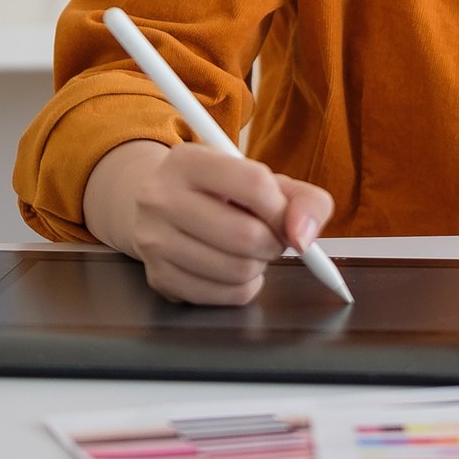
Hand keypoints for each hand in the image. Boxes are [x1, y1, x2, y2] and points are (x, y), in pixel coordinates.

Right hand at [84, 139, 337, 304]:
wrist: (159, 206)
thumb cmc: (220, 192)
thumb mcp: (259, 179)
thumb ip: (301, 198)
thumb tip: (304, 237)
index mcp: (188, 162)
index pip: (255, 185)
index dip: (283, 208)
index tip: (286, 216)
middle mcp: (162, 199)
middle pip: (247, 235)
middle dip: (274, 242)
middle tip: (269, 235)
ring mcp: (155, 242)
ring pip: (239, 270)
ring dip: (260, 265)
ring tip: (249, 250)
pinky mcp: (159, 279)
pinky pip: (227, 296)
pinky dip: (245, 286)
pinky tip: (234, 268)